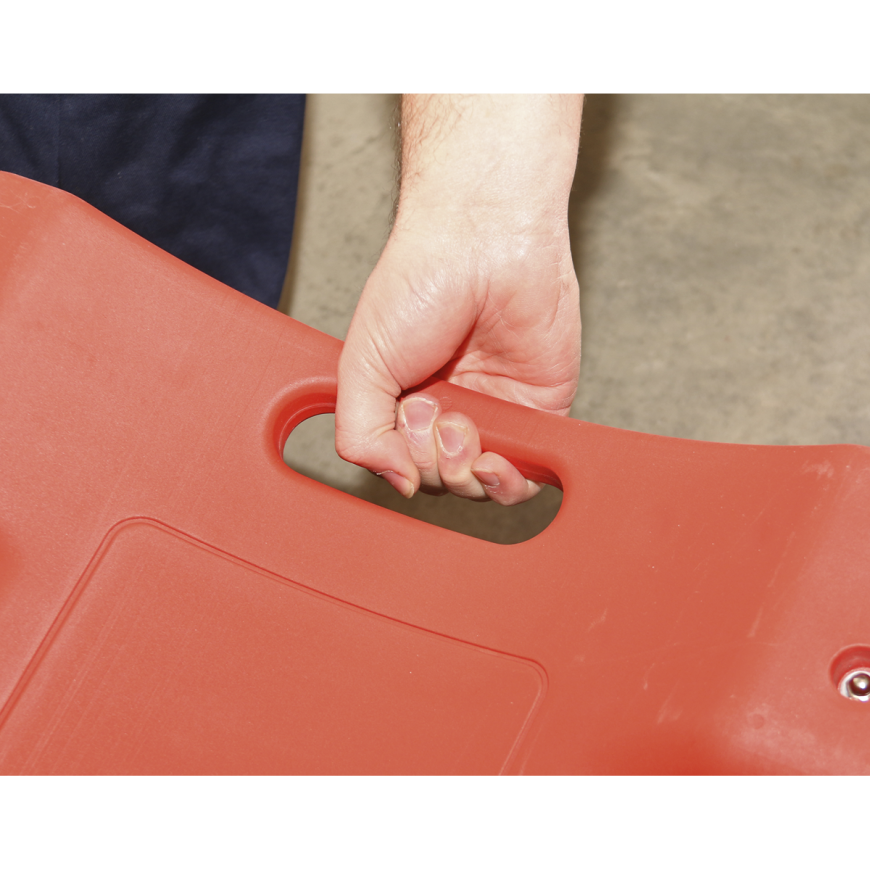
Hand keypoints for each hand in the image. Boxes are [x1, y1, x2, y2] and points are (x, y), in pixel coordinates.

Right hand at [335, 94, 581, 504]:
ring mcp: (496, 411)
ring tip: (461, 423)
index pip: (403, 464)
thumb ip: (360, 433)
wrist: (483, 241)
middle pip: (441, 479)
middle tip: (430, 406)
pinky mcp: (539, 410)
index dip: (402, 458)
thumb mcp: (362, 364)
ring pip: (481, 485)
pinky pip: (530, 471)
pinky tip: (493, 462)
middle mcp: (451, 409)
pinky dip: (511, 483)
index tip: (403, 414)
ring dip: (464, 470)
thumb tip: (397, 483)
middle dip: (430, 456)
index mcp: (406, 400)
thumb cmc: (418, 283)